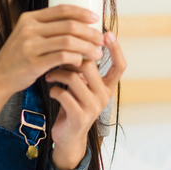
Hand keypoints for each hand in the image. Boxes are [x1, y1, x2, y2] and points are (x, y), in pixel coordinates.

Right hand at [0, 5, 104, 98]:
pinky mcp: (33, 63)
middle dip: (89, 32)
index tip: (96, 18)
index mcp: (30, 18)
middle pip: (68, 26)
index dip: (81, 12)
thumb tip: (78, 24)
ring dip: (86, 47)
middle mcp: (29, 29)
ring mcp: (30, 46)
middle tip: (101, 39)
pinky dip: (75, 59)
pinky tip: (81, 62)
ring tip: (97, 53)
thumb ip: (46, 27)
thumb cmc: (19, 56)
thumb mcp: (28, 35)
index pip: (61, 9)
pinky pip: (61, 57)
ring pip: (68, 42)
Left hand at [44, 31, 126, 167]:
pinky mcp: (79, 117)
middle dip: (71, 59)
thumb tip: (78, 40)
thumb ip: (85, 70)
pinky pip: (64, 94)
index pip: (120, 66)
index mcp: (108, 87)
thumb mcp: (83, 86)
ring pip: (74, 78)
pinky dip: (54, 89)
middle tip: (58, 58)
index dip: (116, 49)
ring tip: (50, 74)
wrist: (68, 136)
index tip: (106, 33)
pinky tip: (51, 89)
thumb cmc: (73, 104)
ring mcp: (93, 107)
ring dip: (58, 74)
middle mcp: (104, 96)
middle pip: (90, 66)